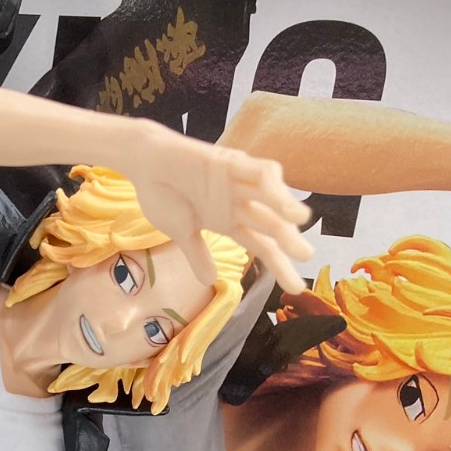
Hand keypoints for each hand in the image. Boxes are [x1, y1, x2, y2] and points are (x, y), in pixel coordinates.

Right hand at [125, 125, 312, 293]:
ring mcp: (235, 182)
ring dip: (286, 207)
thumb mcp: (180, 232)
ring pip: (269, 198)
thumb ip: (197, 254)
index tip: (295, 287)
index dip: (280, 265)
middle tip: (307, 256)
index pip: (262, 246)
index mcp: (229, 221)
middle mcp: (238, 203)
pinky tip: (280, 197)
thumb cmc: (160, 194)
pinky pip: (257, 171)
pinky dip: (271, 184)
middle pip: (271, 225)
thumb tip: (209, 282)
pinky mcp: (229, 163)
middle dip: (290, 241)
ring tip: (300, 221)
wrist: (143, 162)